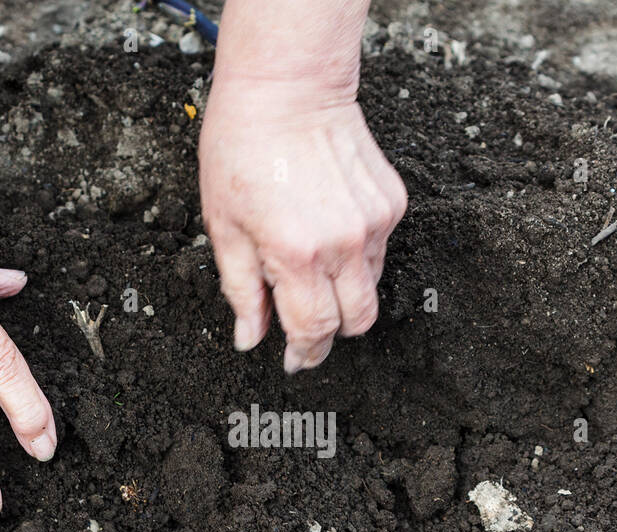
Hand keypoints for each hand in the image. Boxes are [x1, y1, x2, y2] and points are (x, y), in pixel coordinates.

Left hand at [199, 78, 406, 372]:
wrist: (287, 87)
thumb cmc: (243, 148)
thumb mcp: (224, 226)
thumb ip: (242, 289)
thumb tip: (251, 337)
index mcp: (297, 254)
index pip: (315, 329)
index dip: (306, 353)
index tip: (296, 359)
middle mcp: (344, 243)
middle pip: (357, 321)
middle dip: (332, 333)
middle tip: (306, 327)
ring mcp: (374, 222)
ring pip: (372, 287)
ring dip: (345, 292)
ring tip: (312, 267)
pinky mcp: (392, 201)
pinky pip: (380, 249)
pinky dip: (358, 254)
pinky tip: (329, 228)